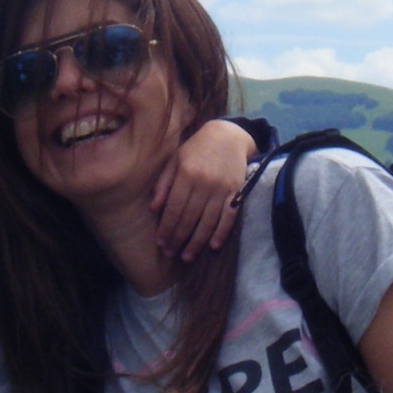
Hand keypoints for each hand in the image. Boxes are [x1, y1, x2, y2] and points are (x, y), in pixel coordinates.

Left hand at [151, 118, 258, 259]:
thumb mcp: (175, 159)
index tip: (160, 243)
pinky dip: (222, 233)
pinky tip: (212, 246)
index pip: (174, 208)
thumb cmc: (197, 149)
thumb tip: (155, 209)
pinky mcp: (237, 191)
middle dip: (178, 238)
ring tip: (187, 256)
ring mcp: (223, 189)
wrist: (229, 135)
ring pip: (208, 221)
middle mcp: (204, 183)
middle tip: (170, 254)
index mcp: (187, 174)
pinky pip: (230, 217)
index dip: (166, 228)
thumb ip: (164, 183)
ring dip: (197, 242)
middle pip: (190, 218)